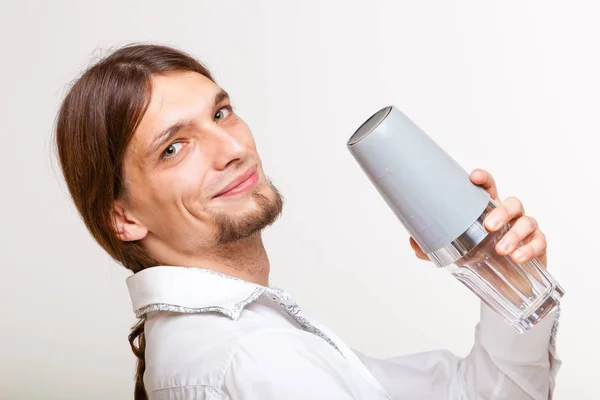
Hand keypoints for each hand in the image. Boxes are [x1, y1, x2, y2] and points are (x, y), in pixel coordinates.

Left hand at [409, 168, 547, 267]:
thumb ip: (432, 248)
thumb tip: (413, 241)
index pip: (488, 188)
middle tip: (488, 226)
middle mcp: (508, 215)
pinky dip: (530, 249)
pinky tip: (518, 258)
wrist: (503, 285)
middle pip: (511, 202)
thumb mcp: (454, 253)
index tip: (474, 177)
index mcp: (487, 210)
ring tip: (501, 250)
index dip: (483, 179)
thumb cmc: (480, 258)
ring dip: (515, 234)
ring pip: (526, 221)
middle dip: (501, 211)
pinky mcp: (538, 245)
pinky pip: (539, 242)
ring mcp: (525, 229)